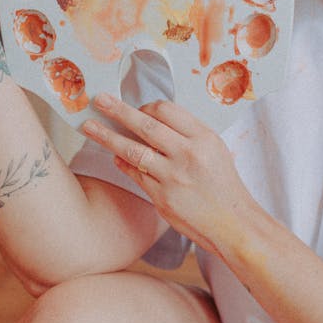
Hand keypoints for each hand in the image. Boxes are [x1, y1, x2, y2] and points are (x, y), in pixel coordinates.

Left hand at [81, 94, 254, 256]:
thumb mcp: (215, 150)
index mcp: (203, 138)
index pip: (167, 111)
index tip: (134, 107)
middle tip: (99, 100)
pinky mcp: (162, 198)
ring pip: (133, 150)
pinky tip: (114, 156)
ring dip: (107, 137)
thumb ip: (188, 135)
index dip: (146, 106)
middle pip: (146, 126)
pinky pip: (135, 174)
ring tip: (89, 127)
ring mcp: (173, 177)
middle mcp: (188, 154)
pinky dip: (122, 163)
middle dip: (119, 111)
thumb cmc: (224, 185)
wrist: (232, 223)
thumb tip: (156, 120)